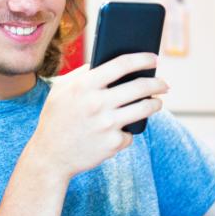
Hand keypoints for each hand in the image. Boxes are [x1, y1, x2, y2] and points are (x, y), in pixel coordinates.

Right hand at [27, 53, 167, 178]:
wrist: (49, 156)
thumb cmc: (56, 119)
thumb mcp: (61, 90)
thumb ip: (83, 74)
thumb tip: (107, 62)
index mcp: (85, 85)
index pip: (122, 64)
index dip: (142, 59)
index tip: (154, 58)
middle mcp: (97, 103)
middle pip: (140, 87)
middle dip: (158, 83)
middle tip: (164, 84)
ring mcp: (107, 125)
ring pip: (145, 109)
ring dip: (156, 104)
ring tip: (157, 102)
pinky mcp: (112, 144)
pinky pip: (131, 133)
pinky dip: (128, 132)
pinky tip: (122, 130)